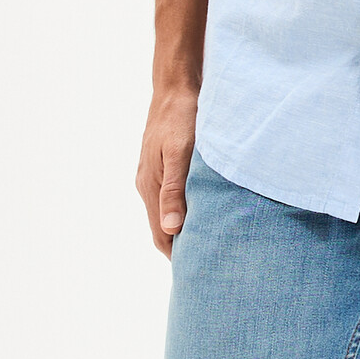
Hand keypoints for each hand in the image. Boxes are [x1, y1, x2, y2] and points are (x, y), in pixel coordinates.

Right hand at [135, 85, 198, 256]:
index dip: (178, 255)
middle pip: (163, 229)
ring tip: (211, 244)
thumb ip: (175, 190)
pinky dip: (186, 212)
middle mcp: (148, 185)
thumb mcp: (180, 153)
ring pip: (167, 215)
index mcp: (151, 186)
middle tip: (210, 265)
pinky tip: (204, 214)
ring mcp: (154, 175)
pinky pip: (171, 199)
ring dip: (185, 230)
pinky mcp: (163, 166)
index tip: (200, 272)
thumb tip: (172, 229)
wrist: (176, 86)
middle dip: (182, 248)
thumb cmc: (182, 117)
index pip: (162, 234)